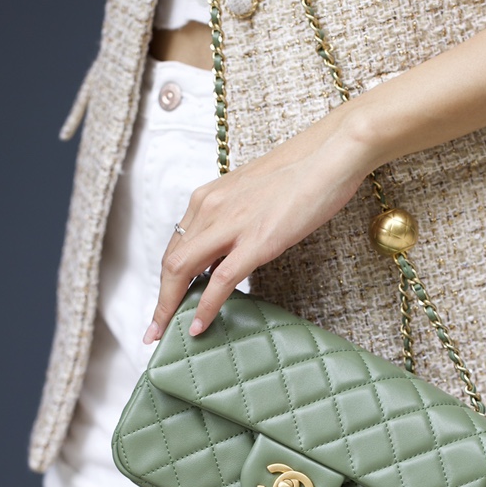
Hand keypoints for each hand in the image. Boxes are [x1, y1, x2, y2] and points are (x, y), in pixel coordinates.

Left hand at [143, 106, 373, 342]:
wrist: (332, 153)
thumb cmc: (301, 172)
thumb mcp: (253, 195)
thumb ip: (234, 222)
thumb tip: (228, 254)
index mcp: (208, 197)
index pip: (176, 245)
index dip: (166, 278)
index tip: (164, 302)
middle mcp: (210, 207)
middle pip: (171, 261)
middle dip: (160, 299)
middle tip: (154, 329)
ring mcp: (231, 224)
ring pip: (182, 271)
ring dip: (169, 307)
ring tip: (163, 333)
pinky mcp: (256, 241)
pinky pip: (219, 282)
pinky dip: (205, 308)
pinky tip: (199, 327)